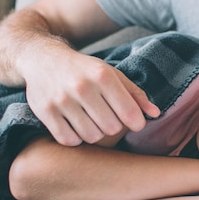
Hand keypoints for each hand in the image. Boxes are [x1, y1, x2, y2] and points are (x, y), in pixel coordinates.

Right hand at [24, 48, 159, 145]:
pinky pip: (69, 140)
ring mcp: (61, 100)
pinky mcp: (45, 112)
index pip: (129, 114)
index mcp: (103, 75)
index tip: (134, 122)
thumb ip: (135, 94)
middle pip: (111, 128)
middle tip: (107, 117)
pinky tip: (75, 125)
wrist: (43, 59)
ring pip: (91, 136)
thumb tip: (155, 113)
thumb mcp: (112, 74)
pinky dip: (75, 137)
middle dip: (113, 126)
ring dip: (94, 133)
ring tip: (90, 120)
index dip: (136, 123)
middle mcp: (82, 87)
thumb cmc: (84, 70)